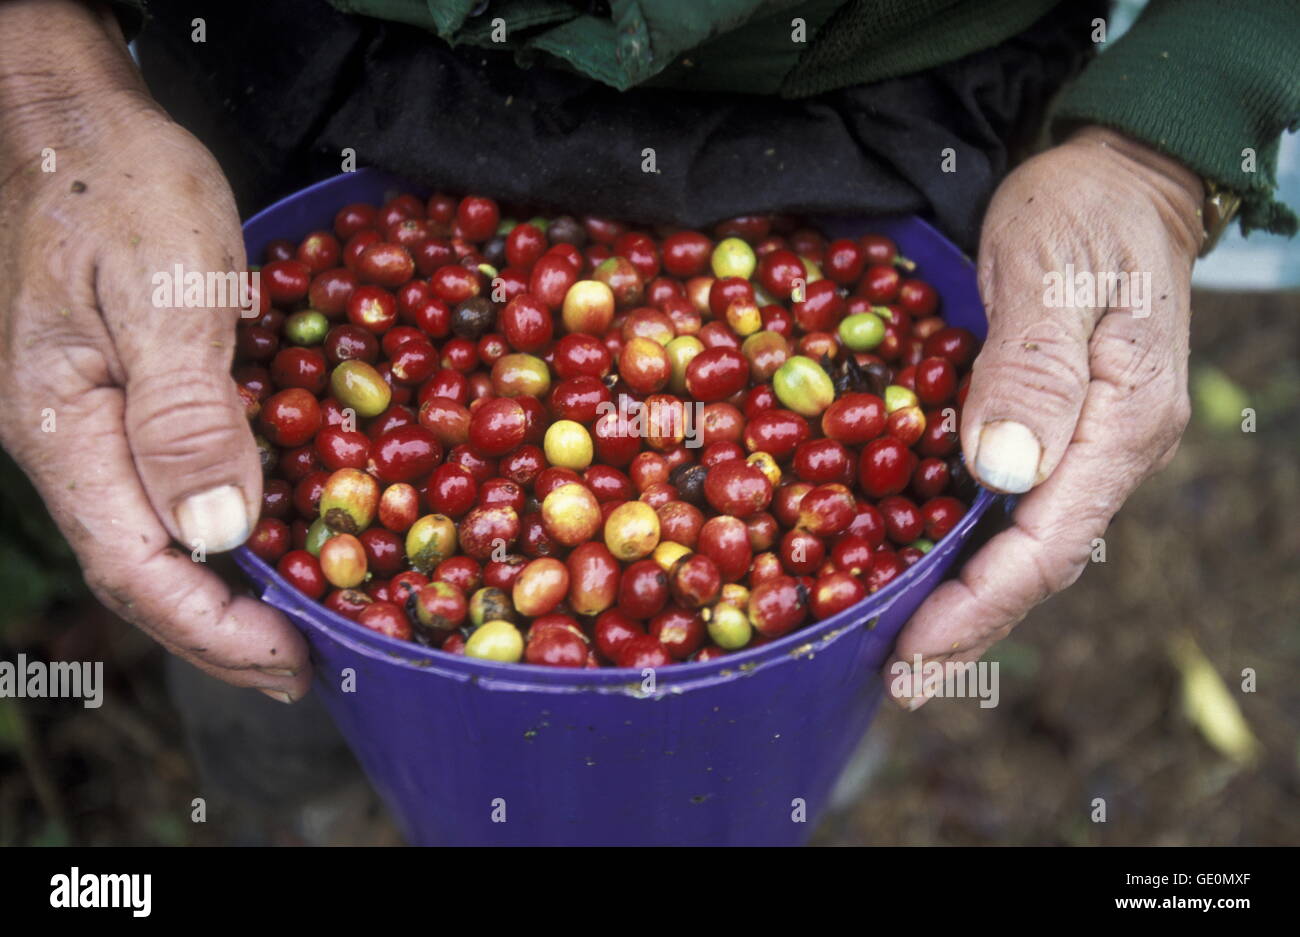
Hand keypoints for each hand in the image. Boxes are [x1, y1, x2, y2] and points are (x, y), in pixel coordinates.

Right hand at [0, 0, 308, 700]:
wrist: (81, 124)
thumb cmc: (120, 188)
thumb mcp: (165, 292)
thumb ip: (186, 414)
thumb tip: (218, 532)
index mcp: (64, 428)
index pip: (136, 565)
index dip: (213, 626)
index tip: (290, 661)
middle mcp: (69, 442)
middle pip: (143, 568)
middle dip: (222, 631)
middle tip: (302, 668)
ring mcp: (91, 424)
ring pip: (155, 535)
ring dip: (224, 594)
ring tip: (296, 629)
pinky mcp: (123, 399)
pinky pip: (169, 486)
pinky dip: (223, 531)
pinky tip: (270, 541)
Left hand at [886, 125, 1203, 708]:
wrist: (1121, 174)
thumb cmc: (1083, 212)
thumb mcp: (1051, 273)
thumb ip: (1033, 371)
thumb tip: (1003, 474)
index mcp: (1120, 423)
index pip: (1048, 542)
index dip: (978, 604)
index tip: (913, 649)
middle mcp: (1111, 449)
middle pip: (1039, 562)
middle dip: (969, 625)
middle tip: (897, 678)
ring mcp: (1088, 442)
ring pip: (1027, 542)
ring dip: (968, 599)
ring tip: (904, 646)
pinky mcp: (1059, 427)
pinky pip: (1017, 507)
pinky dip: (972, 548)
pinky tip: (929, 567)